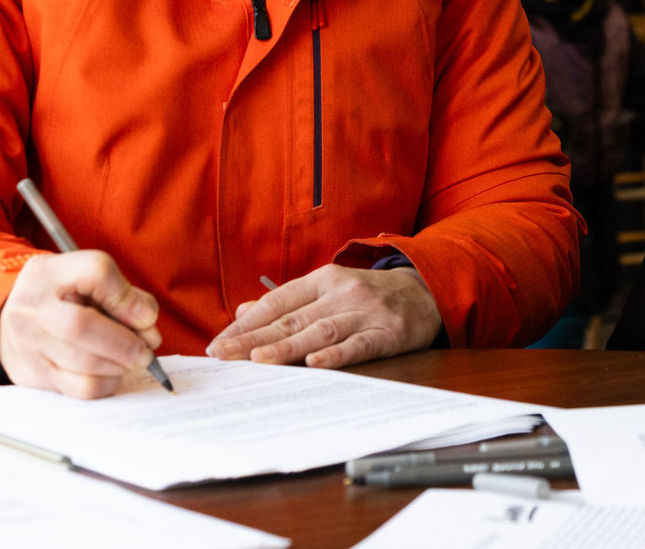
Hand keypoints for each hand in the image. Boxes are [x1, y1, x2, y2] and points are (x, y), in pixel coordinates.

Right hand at [0, 251, 163, 399]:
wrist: (14, 323)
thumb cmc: (65, 297)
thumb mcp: (88, 279)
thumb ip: (125, 294)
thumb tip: (147, 325)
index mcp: (49, 272)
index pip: (95, 271)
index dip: (127, 297)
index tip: (147, 317)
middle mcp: (31, 305)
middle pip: (81, 326)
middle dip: (124, 343)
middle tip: (147, 352)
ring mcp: (27, 343)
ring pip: (81, 363)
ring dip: (119, 365)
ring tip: (133, 360)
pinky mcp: (34, 374)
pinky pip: (79, 388)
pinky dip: (106, 384)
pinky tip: (112, 373)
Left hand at [206, 264, 441, 367]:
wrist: (425, 291)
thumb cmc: (367, 295)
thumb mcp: (328, 289)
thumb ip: (287, 302)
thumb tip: (242, 313)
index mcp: (323, 280)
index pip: (278, 301)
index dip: (247, 324)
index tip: (218, 345)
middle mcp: (342, 292)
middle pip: (293, 318)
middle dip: (255, 339)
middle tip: (224, 356)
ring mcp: (366, 312)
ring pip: (321, 331)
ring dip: (289, 346)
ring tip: (259, 360)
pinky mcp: (388, 333)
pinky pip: (359, 345)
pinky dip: (337, 354)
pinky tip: (316, 364)